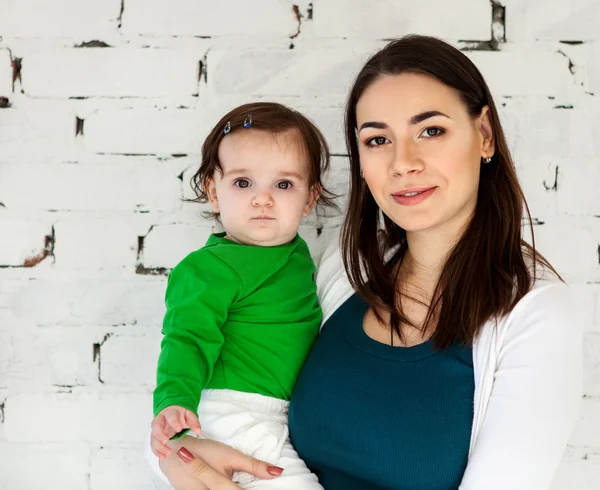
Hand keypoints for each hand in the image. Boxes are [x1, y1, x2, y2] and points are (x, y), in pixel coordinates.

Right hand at [151, 405, 201, 457]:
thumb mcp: (188, 415)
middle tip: (166, 441)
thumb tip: (198, 430)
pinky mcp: (156, 436)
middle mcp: (161, 420)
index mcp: (170, 412)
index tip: (178, 429)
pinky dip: (157, 451)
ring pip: (153, 436)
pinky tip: (162, 456)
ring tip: (167, 452)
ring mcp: (157, 428)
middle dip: (160, 434)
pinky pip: (153, 444)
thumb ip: (193, 421)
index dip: (173, 422)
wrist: (173, 412)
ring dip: (159, 446)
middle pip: (156, 426)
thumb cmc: (180, 414)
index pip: (170, 416)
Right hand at [159, 436, 283, 489]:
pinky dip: (220, 489)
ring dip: (231, 488)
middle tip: (241, 481)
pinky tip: (223, 482)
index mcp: (221, 488)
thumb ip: (254, 467)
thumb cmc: (205, 451)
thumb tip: (278, 472)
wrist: (175, 452)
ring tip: (230, 480)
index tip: (269, 488)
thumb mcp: (231, 456)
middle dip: (242, 489)